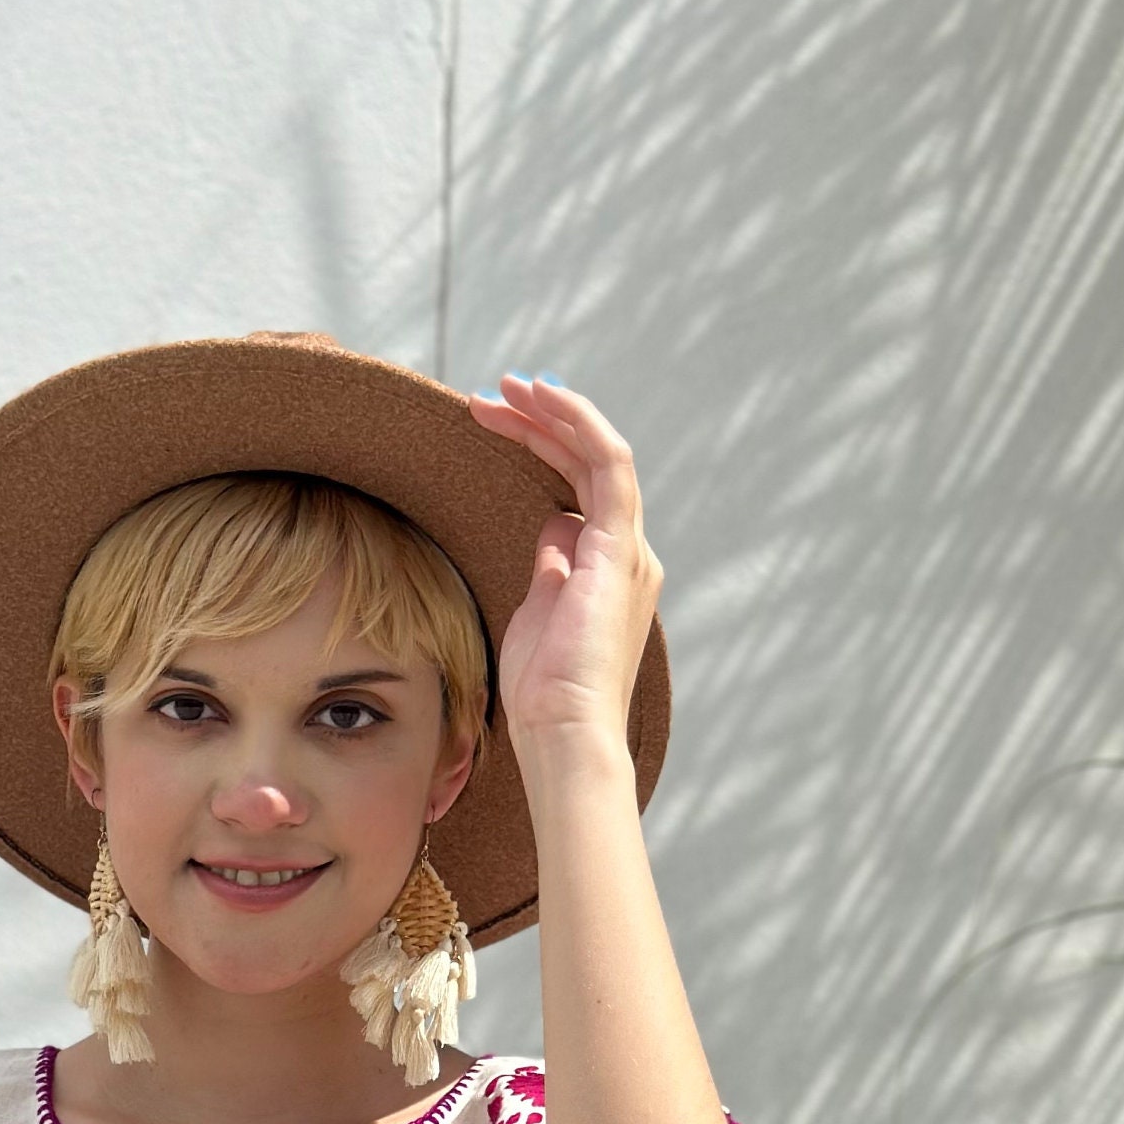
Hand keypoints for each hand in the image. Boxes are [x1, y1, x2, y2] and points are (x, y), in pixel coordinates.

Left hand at [464, 372, 663, 757]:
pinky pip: (607, 463)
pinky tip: (541, 399)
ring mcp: (630, 551)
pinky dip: (577, 423)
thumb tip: (553, 528)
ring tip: (506, 389)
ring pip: (600, 453)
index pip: (580, 488)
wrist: (566, 734)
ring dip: (553, 413)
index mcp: (609, 571)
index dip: (541, 446)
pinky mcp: (621, 550)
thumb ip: (550, 570)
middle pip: (588, 464)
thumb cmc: (545, 695)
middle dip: (540, 422)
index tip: (496, 421)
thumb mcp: (538, 616)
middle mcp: (629, 555)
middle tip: (492, 395)